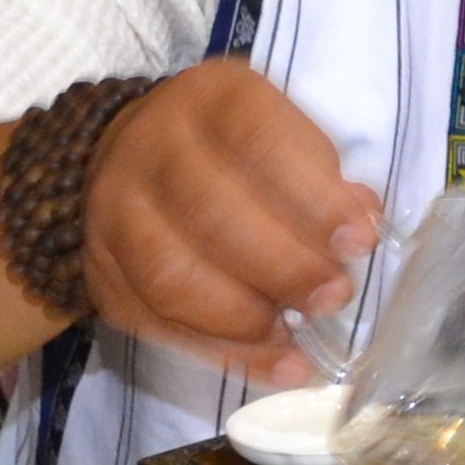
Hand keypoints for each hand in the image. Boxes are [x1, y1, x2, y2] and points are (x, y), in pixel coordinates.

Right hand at [84, 58, 381, 387]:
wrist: (130, 156)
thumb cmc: (231, 149)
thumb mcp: (281, 134)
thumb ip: (322, 175)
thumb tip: (362, 221)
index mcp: (209, 99)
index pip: (256, 139)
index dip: (312, 195)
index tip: (358, 240)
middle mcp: (151, 147)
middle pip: (211, 213)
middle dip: (284, 265)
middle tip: (333, 294)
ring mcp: (115, 212)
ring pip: (172, 276)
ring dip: (246, 317)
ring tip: (299, 334)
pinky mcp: (103, 275)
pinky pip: (158, 324)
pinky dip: (223, 354)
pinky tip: (276, 365)